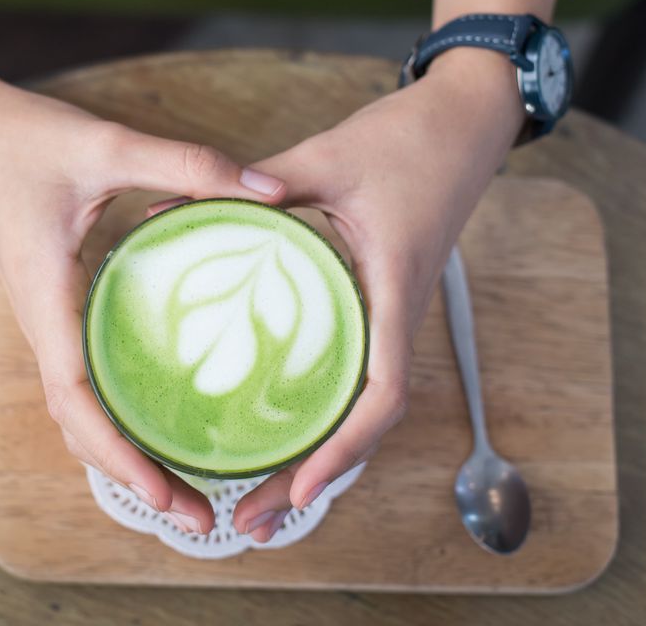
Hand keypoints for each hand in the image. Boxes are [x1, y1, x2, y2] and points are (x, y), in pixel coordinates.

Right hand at [0, 0, 285, 532]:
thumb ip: (187, 165)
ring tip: (187, 497)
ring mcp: (49, 324)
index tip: (165, 494)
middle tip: (200, 520)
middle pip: (80, 427)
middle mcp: (44, 325)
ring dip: (126, 459)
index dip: (119, 453)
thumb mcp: (108, 143)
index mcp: (48, 299)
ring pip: (80, 414)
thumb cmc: (27, 140)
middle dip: (134, 479)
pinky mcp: (59, 314)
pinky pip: (84, 386)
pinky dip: (116, 424)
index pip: (77, 397)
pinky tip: (159, 432)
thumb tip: (270, 194)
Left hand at [150, 50, 522, 541]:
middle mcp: (396, 317)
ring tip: (256, 503)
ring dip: (314, 460)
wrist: (466, 121)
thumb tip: (179, 206)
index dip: (343, 449)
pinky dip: (320, 416)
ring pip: (358, 410)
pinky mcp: (378, 305)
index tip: (298, 490)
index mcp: (392, 290)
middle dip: (311, 481)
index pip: (382, 394)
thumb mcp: (326, 158)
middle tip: (249, 525)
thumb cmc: (408, 138)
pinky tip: (278, 430)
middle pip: (365, 426)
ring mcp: (390, 316)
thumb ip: (257, 184)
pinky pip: (353, 375)